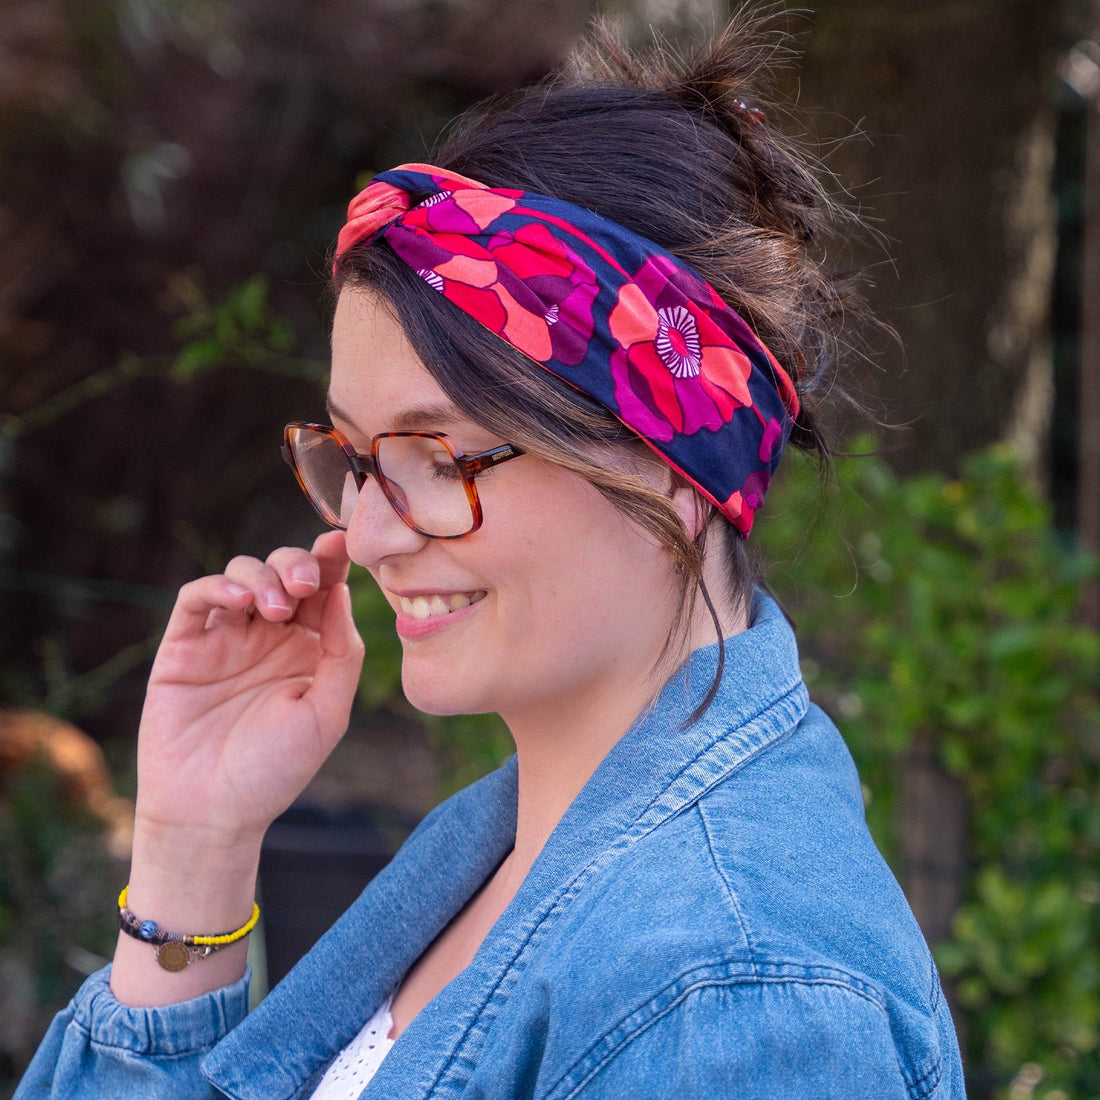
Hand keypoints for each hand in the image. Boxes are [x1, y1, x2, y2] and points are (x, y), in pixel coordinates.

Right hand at [133, 530, 364, 845]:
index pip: (323, 589)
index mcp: (309, 647)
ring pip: (243, 573)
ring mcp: (226, 637)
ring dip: (262, 575)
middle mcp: (269, 635)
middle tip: (305, 581)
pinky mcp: (185, 646)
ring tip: (275, 606)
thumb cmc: (276, 769)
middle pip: (284, 570)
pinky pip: (196, 598)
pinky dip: (216, 587)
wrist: (212, 813)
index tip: (341, 544)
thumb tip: (343, 592)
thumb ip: (340, 652)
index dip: (331, 561)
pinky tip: (239, 599)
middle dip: (298, 563)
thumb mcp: (327, 712)